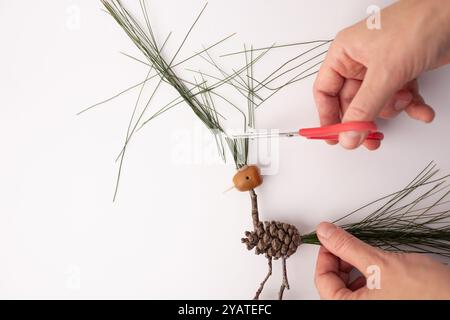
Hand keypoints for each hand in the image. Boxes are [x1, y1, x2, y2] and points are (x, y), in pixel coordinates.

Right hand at [313, 0, 449, 149]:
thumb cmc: (418, 24)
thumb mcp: (384, 73)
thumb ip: (364, 109)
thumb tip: (348, 135)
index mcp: (344, 53)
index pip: (325, 91)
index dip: (327, 116)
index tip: (334, 137)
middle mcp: (360, 61)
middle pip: (352, 101)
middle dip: (365, 119)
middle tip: (369, 138)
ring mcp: (382, 67)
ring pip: (377, 103)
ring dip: (393, 108)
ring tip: (405, 101)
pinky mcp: (402, 72)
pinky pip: (398, 98)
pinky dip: (410, 106)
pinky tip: (420, 108)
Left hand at [314, 222, 449, 299]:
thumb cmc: (427, 293)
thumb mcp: (379, 263)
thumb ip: (347, 247)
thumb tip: (325, 233)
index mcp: (349, 308)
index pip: (322, 281)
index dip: (325, 256)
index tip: (330, 240)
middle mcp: (359, 310)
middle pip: (334, 285)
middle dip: (339, 261)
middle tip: (346, 244)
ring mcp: (372, 308)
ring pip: (349, 287)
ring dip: (352, 267)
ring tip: (364, 254)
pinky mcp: (385, 304)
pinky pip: (365, 291)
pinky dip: (365, 275)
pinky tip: (376, 265)